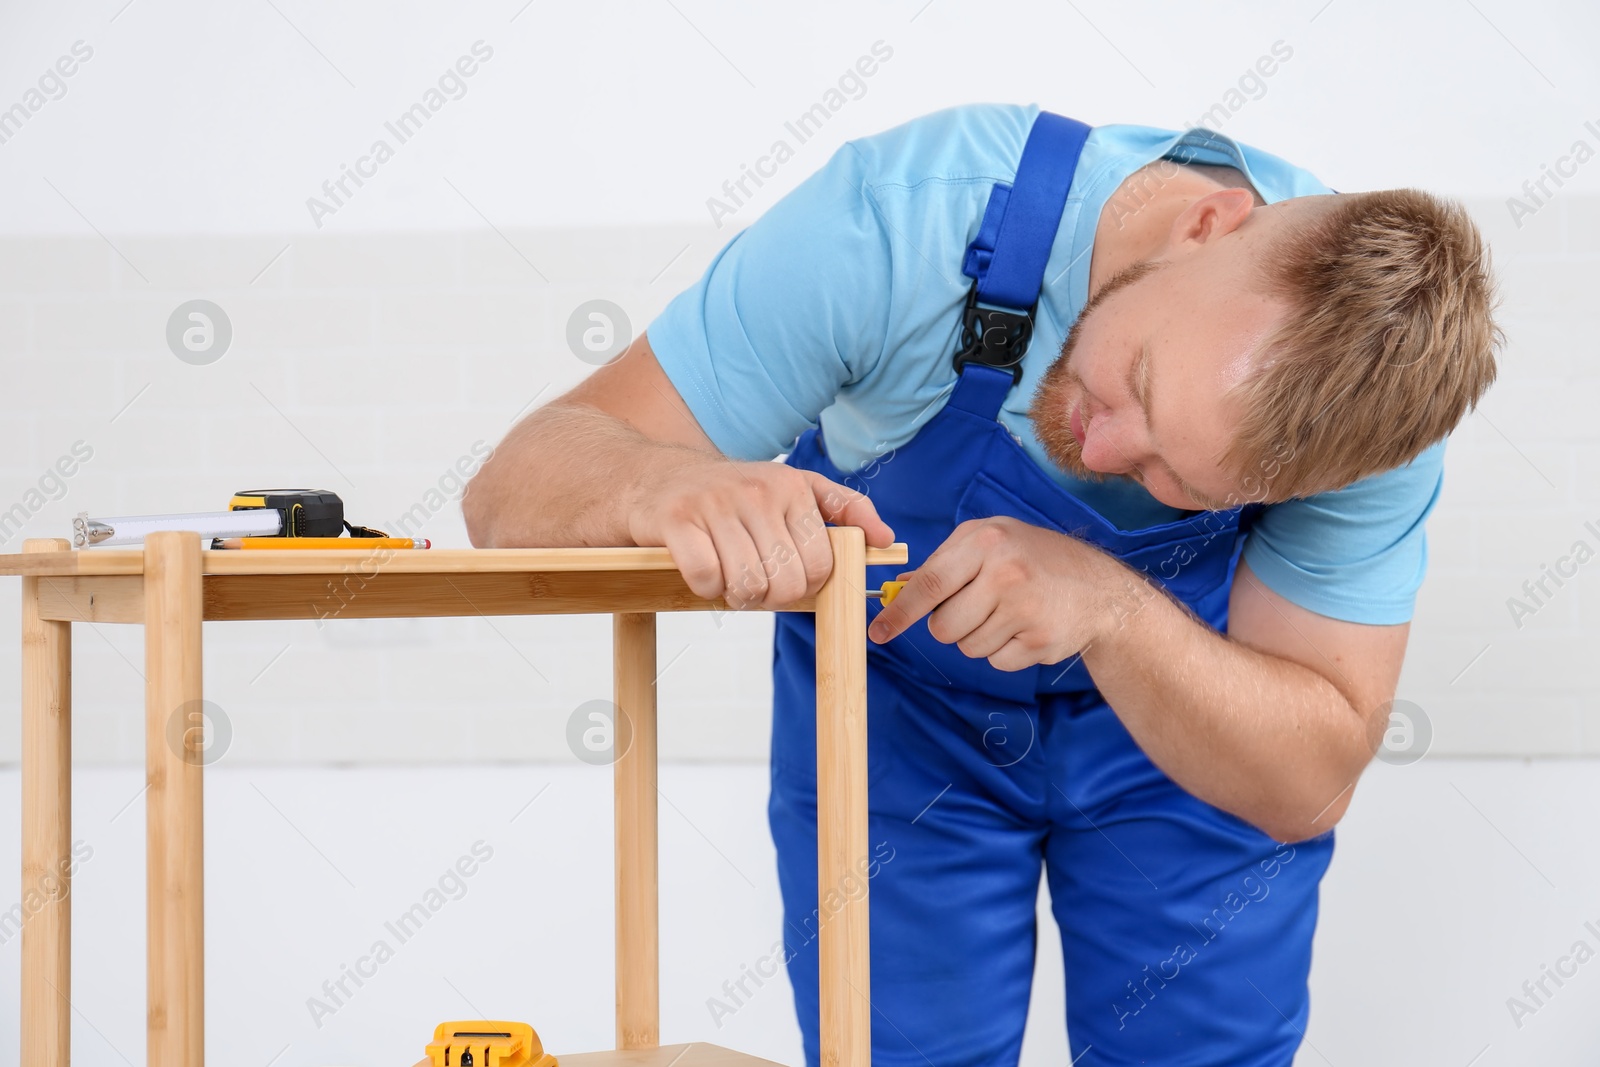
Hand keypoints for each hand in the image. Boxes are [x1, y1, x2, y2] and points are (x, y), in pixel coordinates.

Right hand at [627, 454, 894, 609]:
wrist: (654, 476)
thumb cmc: (729, 494)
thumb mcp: (792, 489)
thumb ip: (843, 511)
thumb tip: (885, 538)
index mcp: (793, 487)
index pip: (822, 566)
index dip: (804, 585)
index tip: (783, 572)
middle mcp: (758, 491)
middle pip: (786, 583)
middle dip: (769, 595)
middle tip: (751, 577)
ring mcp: (716, 503)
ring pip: (747, 586)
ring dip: (735, 594)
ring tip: (726, 573)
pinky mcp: (677, 519)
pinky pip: (706, 579)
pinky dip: (703, 587)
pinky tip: (700, 567)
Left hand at [867, 515, 1133, 670]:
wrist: (1100, 589)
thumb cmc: (1034, 558)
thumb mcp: (991, 539)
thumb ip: (944, 561)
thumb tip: (898, 589)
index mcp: (986, 542)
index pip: (929, 584)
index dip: (900, 613)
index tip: (879, 632)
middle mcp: (1005, 574)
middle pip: (943, 626)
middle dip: (950, 625)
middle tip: (977, 607)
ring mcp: (1024, 610)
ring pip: (967, 648)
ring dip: (979, 637)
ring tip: (1007, 613)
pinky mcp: (1040, 641)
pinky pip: (996, 662)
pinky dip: (1004, 652)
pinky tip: (1025, 628)